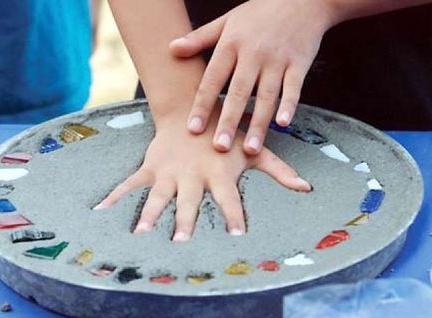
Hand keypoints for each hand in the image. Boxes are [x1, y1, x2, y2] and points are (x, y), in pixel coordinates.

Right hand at [94, 109, 311, 241]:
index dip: (234, 216)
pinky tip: (100, 212)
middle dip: (185, 222)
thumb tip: (306, 188)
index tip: (236, 237)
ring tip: (139, 235)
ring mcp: (169, 172)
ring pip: (158, 197)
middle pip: (190, 203)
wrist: (191, 109)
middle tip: (181, 243)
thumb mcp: (253, 149)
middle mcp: (193, 176)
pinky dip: (115, 197)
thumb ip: (278, 170)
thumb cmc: (225, 132)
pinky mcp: (151, 167)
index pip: (230, 199)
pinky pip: (131, 184)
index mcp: (219, 174)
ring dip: (149, 215)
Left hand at [170, 0, 335, 154]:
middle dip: (228, 122)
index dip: (201, 105)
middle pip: (238, 92)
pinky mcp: (299, 63)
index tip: (193, 129)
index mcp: (231, 44)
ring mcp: (277, 59)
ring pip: (266, 96)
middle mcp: (253, 53)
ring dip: (258, 123)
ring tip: (250, 148)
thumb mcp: (227, 21)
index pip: (212, 79)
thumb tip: (171, 49)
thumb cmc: (260, 11)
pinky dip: (289, 106)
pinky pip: (294, 88)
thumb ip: (199, 38)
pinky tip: (283, 124)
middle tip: (219, 147)